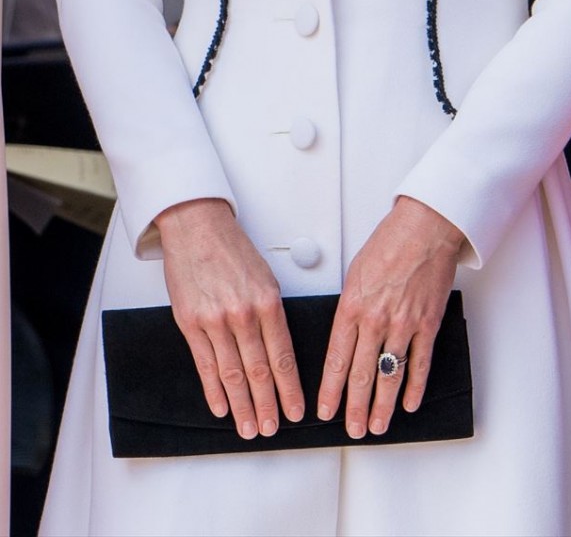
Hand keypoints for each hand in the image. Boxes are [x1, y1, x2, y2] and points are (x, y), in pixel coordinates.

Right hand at [156, 197, 304, 438]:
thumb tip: (279, 351)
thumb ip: (272, 313)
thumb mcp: (265, 276)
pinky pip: (205, 365)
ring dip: (242, 406)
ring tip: (249, 427)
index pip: (283, 356)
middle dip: (268, 405)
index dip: (290, 389)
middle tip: (272, 429)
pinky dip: (214, 390)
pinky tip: (221, 407)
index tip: (296, 412)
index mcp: (268, 301)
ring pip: (232, 374)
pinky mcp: (190, 322)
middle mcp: (243, 314)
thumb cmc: (232, 249)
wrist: (196, 225)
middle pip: (259, 372)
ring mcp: (215, 321)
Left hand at [317, 195, 464, 437]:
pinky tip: (409, 403)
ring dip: (382, 405)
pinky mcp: (427, 324)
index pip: (336, 359)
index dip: (330, 390)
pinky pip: (420, 363)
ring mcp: (403, 324)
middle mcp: (376, 319)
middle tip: (352, 428)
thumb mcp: (355, 274)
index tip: (325, 410)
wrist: (424, 228)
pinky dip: (414, 387)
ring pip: (390, 375)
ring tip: (377, 425)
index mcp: (352, 306)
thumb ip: (350, 307)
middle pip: (362, 374)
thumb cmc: (389, 244)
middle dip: (355, 407)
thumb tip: (346, 336)